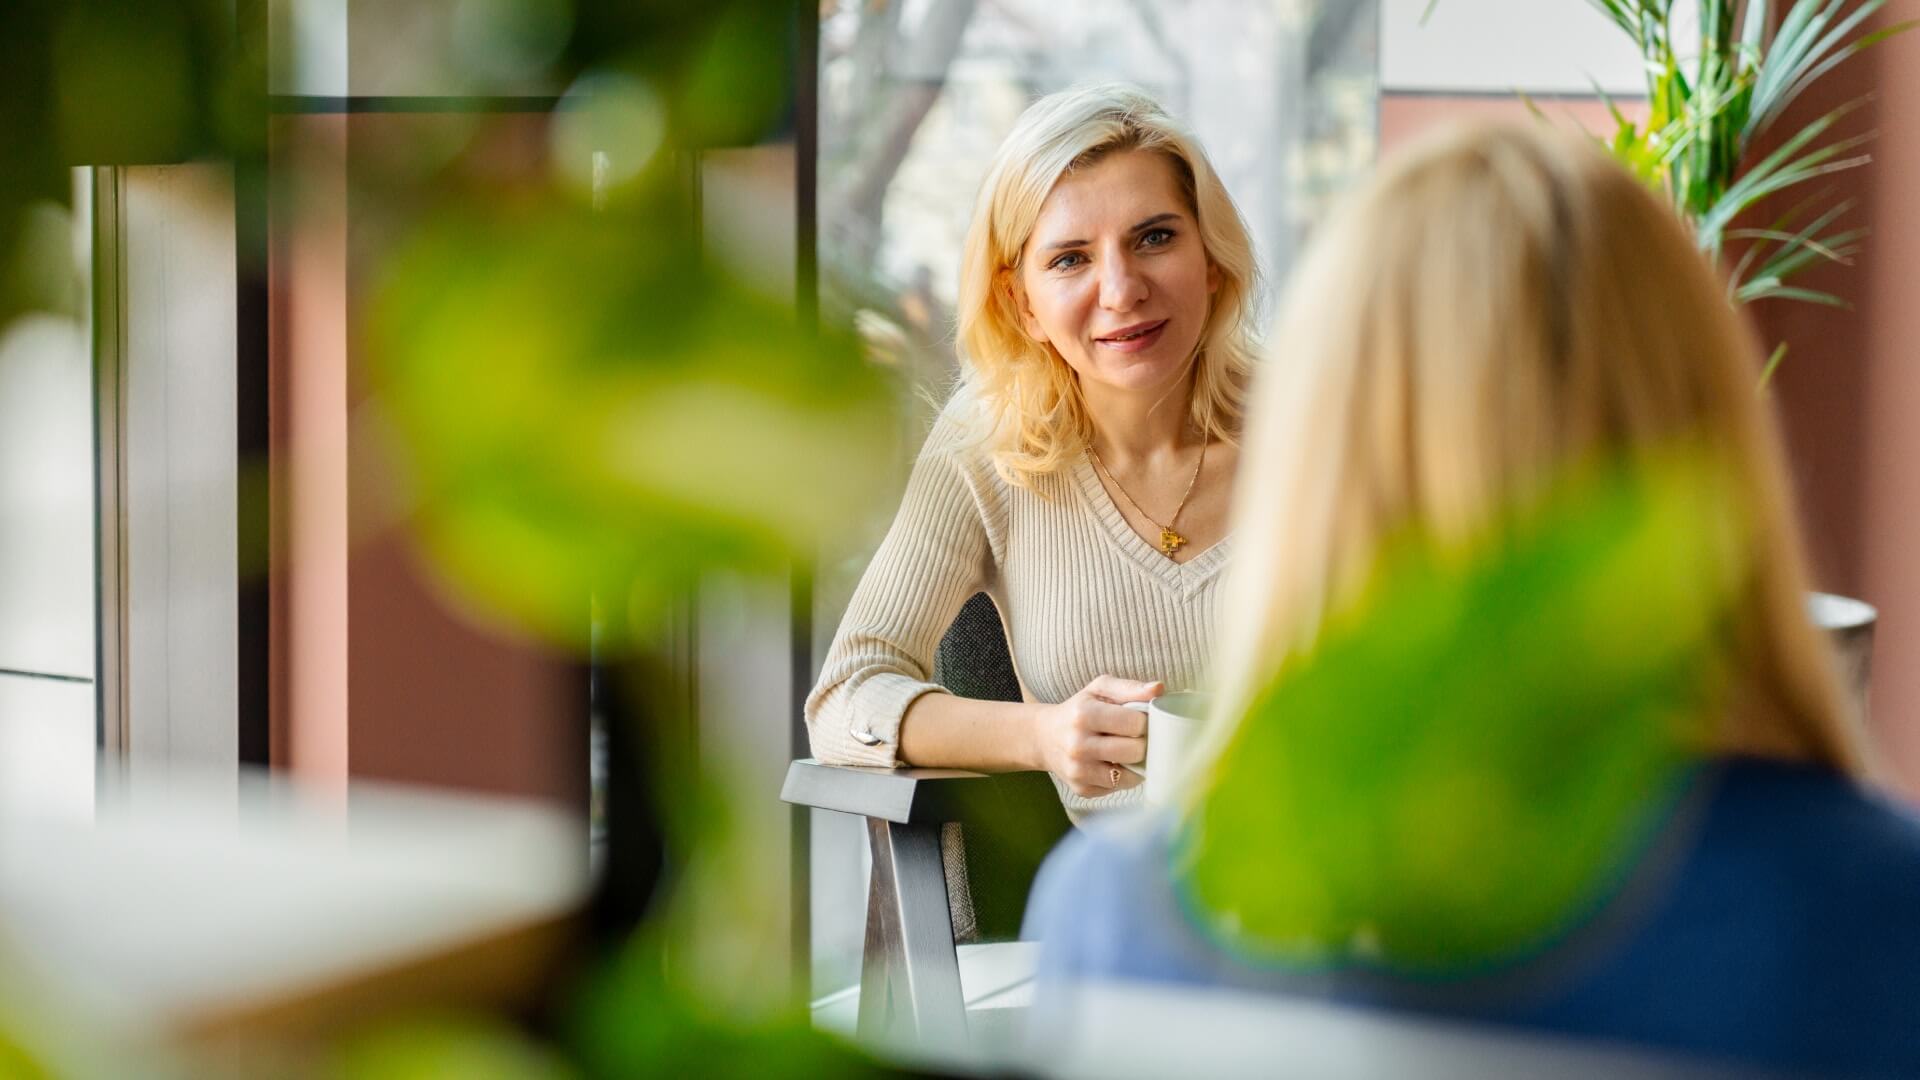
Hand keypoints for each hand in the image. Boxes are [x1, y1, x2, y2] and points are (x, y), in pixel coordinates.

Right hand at [1033, 675, 1161, 796]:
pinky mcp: (1082, 790)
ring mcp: (1078, 771)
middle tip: (1135, 737)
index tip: (1139, 719)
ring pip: (1130, 775)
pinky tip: (1113, 764)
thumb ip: (1129, 687)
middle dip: (1142, 743)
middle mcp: (1078, 745)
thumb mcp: (1099, 689)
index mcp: (1083, 715)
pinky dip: (1122, 777)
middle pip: (1135, 751)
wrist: (1045, 737)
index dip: (1144, 721)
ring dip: (1135, 763)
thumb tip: (1158, 689)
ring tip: (1126, 750)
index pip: (1135, 723)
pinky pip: (1119, 788)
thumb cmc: (1079, 710)